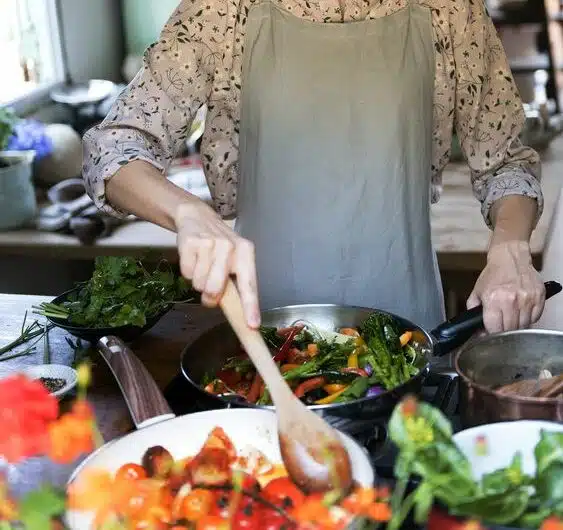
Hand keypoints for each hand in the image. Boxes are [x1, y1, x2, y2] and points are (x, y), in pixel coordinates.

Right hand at [175, 200, 260, 327]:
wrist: (197, 217)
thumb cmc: (219, 245)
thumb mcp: (233, 260)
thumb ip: (234, 284)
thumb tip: (234, 312)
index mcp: (246, 253)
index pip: (249, 285)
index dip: (250, 307)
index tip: (252, 325)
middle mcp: (231, 247)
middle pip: (216, 289)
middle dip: (210, 295)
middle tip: (209, 285)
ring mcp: (210, 243)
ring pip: (199, 283)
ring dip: (198, 280)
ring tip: (202, 264)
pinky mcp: (191, 242)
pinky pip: (186, 273)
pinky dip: (187, 270)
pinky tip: (193, 257)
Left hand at [467, 241, 544, 332]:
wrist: (510, 257)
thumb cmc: (493, 274)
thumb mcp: (477, 291)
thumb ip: (473, 310)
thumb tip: (476, 329)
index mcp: (493, 299)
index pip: (494, 328)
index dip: (491, 334)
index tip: (490, 332)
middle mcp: (511, 300)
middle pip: (510, 330)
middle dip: (503, 331)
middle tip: (500, 325)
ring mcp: (527, 299)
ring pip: (524, 326)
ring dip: (516, 326)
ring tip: (511, 316)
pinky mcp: (539, 297)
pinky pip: (535, 318)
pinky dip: (528, 318)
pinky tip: (521, 310)